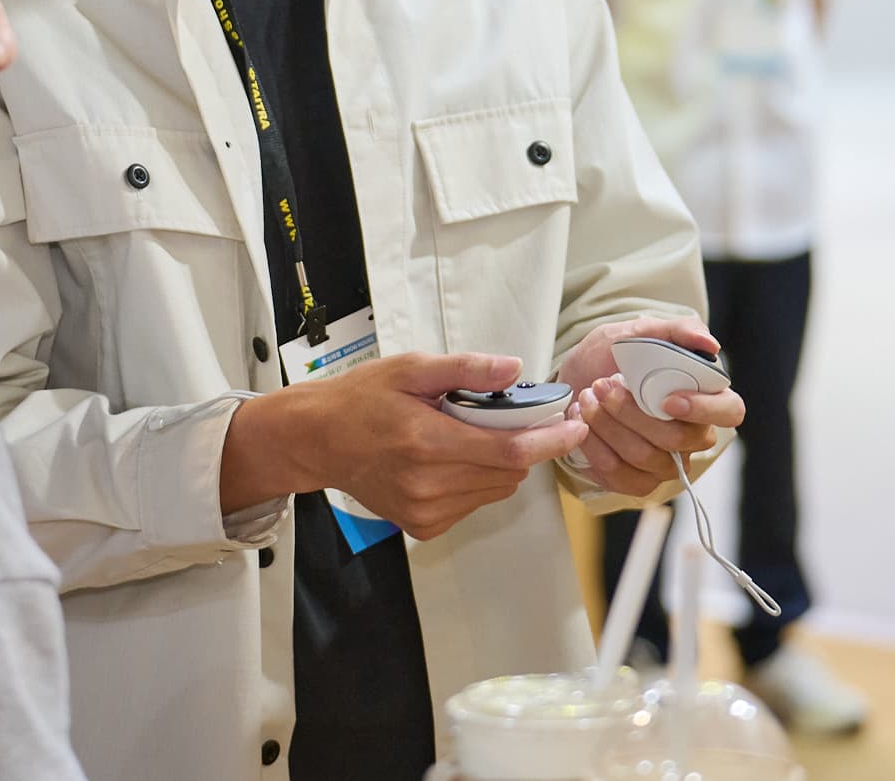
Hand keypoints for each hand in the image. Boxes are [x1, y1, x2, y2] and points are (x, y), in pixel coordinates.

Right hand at [222, 352, 587, 539]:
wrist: (319, 440)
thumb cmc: (363, 397)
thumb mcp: (411, 368)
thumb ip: (465, 369)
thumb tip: (515, 369)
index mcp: (426, 441)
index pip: (508, 451)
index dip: (550, 441)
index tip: (576, 425)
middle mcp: (427, 484)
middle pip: (509, 473)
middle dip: (525, 445)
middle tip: (515, 416)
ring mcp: (425, 511)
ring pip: (495, 490)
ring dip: (501, 463)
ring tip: (470, 434)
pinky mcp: (423, 526)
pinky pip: (474, 503)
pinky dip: (478, 480)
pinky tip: (452, 459)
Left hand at [557, 316, 742, 497]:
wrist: (577, 377)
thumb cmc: (615, 355)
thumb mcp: (640, 332)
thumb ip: (677, 331)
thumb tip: (709, 343)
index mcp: (705, 396)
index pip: (730, 411)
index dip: (705, 409)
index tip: (667, 399)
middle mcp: (692, 435)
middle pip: (677, 439)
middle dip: (631, 412)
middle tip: (601, 385)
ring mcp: (667, 462)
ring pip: (646, 457)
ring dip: (608, 426)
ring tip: (587, 399)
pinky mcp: (638, 480)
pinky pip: (621, 476)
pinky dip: (595, 447)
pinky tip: (583, 423)